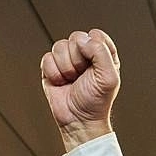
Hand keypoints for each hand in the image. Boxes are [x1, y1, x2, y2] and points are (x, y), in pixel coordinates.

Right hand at [41, 29, 120, 150]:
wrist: (79, 120)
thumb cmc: (96, 102)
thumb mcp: (109, 77)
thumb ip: (101, 52)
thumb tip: (83, 40)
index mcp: (102, 53)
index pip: (95, 35)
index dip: (93, 49)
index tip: (95, 66)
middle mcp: (84, 54)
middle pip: (76, 38)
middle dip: (78, 59)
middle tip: (83, 76)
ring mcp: (66, 60)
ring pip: (59, 46)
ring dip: (66, 67)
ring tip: (72, 80)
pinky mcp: (51, 68)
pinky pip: (47, 58)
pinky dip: (54, 73)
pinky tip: (61, 82)